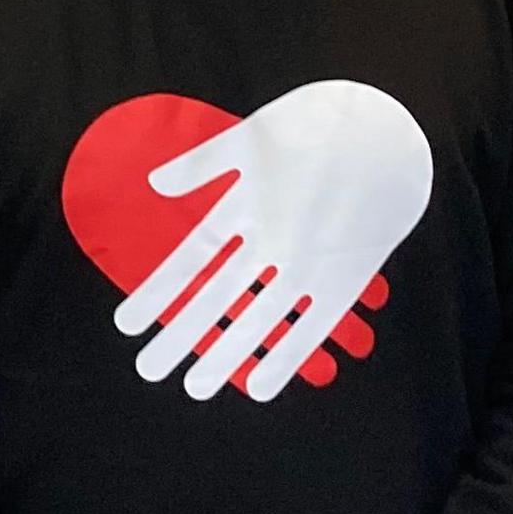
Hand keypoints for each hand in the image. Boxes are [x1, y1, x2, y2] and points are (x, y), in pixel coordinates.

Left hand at [114, 81, 432, 401]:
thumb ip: (200, 164)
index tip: (125, 324)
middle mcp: (271, 239)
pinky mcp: (346, 276)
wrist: (387, 129)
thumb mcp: (251, 136)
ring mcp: (309, 260)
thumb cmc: (315, 125)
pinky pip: (310, 327)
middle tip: (148, 370)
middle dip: (180, 336)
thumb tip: (155, 184)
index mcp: (245, 204)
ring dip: (224, 356)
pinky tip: (258, 387)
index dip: (157, 292)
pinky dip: (285, 358)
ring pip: (257, 320)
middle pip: (216, 298)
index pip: (190, 258)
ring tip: (194, 388)